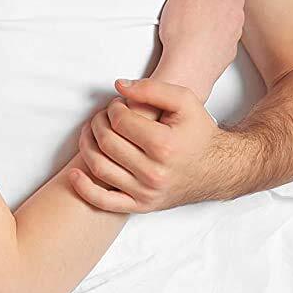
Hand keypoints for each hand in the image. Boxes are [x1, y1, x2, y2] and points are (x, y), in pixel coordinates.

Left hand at [67, 78, 225, 213]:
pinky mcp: (141, 206)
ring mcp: (146, 192)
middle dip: (99, 123)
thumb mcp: (185, 101)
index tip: (118, 106)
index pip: (119, 122)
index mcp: (164, 146)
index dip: (113, 108)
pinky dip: (84, 188)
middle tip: (104, 116)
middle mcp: (154, 173)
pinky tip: (74, 172)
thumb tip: (118, 86)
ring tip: (93, 133)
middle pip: (106, 143)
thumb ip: (152, 88)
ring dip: (87, 145)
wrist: (218, 169)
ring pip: (100, 167)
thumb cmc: (198, 132)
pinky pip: (104, 202)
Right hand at [155, 0, 244, 100]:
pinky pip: (232, 31)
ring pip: (236, 12)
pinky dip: (224, 28)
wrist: (189, 68)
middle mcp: (233, 11)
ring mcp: (235, 30)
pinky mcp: (232, 47)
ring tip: (205, 15)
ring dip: (226, 8)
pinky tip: (208, 33)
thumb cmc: (180, 33)